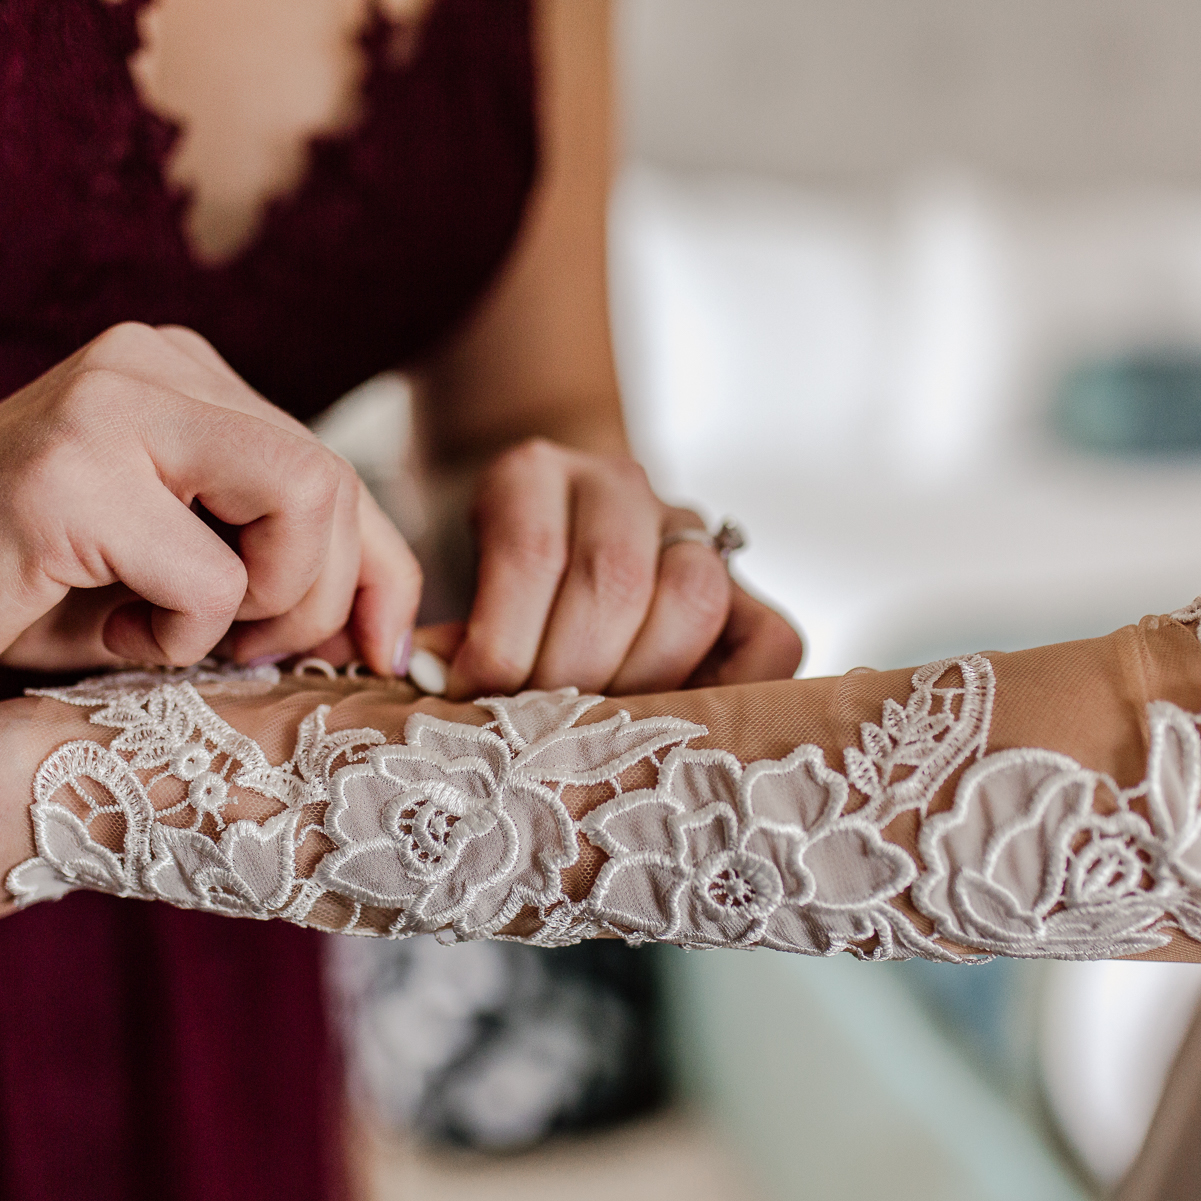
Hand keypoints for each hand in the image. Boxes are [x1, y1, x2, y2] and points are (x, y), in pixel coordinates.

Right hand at [0, 323, 420, 691]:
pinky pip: (208, 579)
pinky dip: (178, 640)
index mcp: (187, 378)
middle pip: (335, 481)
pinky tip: (107, 633)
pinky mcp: (67, 476)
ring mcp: (110, 408)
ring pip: (300, 507)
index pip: (339, 471)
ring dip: (259, 613)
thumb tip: (392, 633)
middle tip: (244, 655)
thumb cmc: (13, 588)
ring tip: (169, 637)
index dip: (384, 576)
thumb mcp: (168, 570)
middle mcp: (155, 365)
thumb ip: (269, 573)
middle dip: (319, 599)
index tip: (374, 656)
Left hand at [441, 440, 801, 697]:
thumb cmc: (498, 599)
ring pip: (691, 600)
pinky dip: (733, 689)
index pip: (531, 553)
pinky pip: (770, 640)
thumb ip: (455, 639)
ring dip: (642, 681)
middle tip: (538, 726)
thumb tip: (430, 686)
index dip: (504, 643)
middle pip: (612, 580)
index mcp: (533, 474)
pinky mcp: (747, 586)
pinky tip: (684, 719)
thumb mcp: (460, 597)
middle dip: (570, 674)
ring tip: (600, 725)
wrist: (562, 546)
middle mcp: (620, 485)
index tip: (474, 697)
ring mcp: (690, 530)